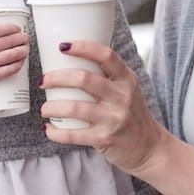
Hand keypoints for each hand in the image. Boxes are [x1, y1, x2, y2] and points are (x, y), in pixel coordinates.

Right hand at [0, 22, 28, 114]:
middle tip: (26, 38)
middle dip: (20, 38)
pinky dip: (18, 65)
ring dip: (23, 50)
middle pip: (7, 41)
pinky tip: (21, 63)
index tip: (17, 28)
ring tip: (26, 49)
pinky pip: (8, 70)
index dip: (11, 28)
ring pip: (11, 55)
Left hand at [39, 40, 171, 175]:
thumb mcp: (128, 90)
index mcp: (127, 79)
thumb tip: (73, 60)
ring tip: (44, 108)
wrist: (149, 148)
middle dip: (56, 78)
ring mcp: (113, 119)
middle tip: (44, 81)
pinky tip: (49, 129)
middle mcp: (122, 97)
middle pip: (83, 79)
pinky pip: (73, 135)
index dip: (83, 47)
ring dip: (51, 107)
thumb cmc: (132, 114)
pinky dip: (56, 132)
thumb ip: (108, 76)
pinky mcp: (105, 139)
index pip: (106, 56)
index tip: (63, 46)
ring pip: (73, 108)